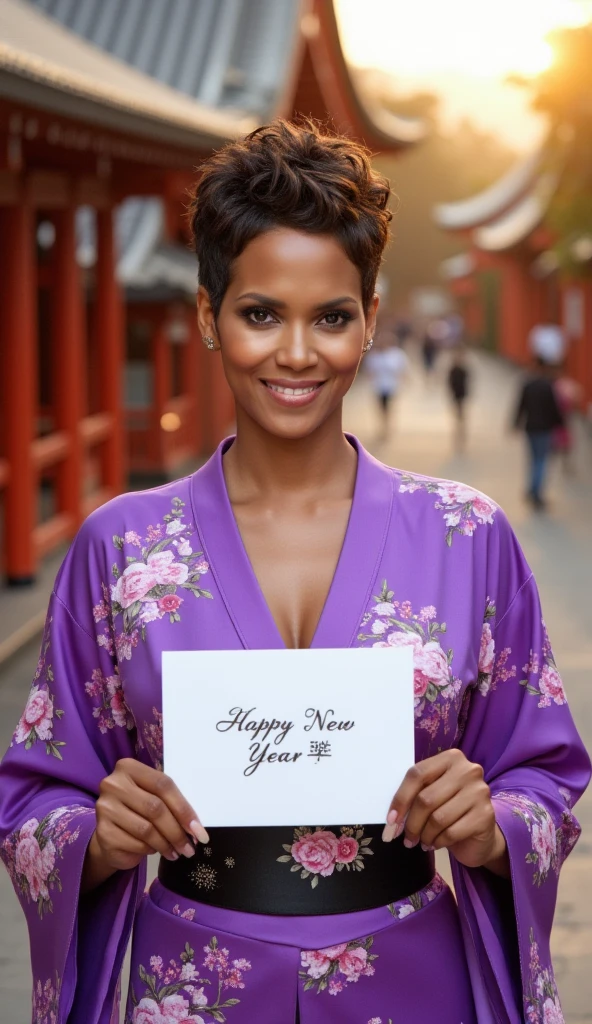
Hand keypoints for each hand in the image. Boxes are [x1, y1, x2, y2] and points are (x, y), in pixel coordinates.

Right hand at [82, 759, 208, 891]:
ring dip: (166, 844)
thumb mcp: (154, 798)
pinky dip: (150, 850)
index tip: (198, 829)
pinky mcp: (103, 832)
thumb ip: (170, 802)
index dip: (183, 808)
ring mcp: (105, 808)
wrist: (110, 836)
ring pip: (146, 829)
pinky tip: (155, 851)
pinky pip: (136, 844)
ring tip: (176, 852)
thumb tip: (196, 827)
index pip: (162, 784)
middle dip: (177, 831)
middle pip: (155, 808)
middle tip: (190, 847)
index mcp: (128, 767)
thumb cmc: (138, 812)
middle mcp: (113, 784)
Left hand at [382, 749, 508, 877]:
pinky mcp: (486, 815)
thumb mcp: (432, 794)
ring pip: (437, 818)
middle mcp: (468, 770)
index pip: (417, 774)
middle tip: (407, 838)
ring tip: (423, 841)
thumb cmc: (450, 809)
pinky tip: (436, 844)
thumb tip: (393, 818)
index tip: (391, 820)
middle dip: (411, 823)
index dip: (400, 799)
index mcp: (451, 758)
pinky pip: (451, 832)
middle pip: (426, 798)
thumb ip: (416, 795)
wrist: (480, 834)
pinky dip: (438, 842)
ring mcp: (480, 792)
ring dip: (425, 835)